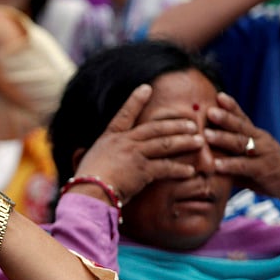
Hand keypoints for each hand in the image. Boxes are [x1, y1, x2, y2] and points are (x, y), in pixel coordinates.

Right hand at [71, 84, 203, 201]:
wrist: (88, 191)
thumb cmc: (86, 180)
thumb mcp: (87, 161)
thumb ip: (95, 155)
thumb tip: (81, 153)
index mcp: (110, 137)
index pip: (125, 114)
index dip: (136, 100)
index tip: (146, 87)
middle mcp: (124, 142)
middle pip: (155, 128)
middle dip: (175, 124)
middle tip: (192, 123)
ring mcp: (134, 154)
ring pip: (165, 144)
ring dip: (184, 142)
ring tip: (198, 141)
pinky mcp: (142, 170)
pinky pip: (166, 167)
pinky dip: (179, 169)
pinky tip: (190, 170)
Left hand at [205, 92, 279, 208]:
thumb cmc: (269, 169)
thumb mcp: (250, 157)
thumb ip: (231, 152)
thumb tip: (204, 149)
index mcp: (256, 135)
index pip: (243, 117)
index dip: (232, 106)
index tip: (218, 95)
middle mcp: (261, 140)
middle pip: (241, 126)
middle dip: (225, 118)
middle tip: (209, 111)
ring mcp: (264, 154)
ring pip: (242, 144)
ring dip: (224, 138)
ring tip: (207, 135)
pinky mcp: (264, 170)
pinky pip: (245, 166)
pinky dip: (230, 165)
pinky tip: (216, 164)